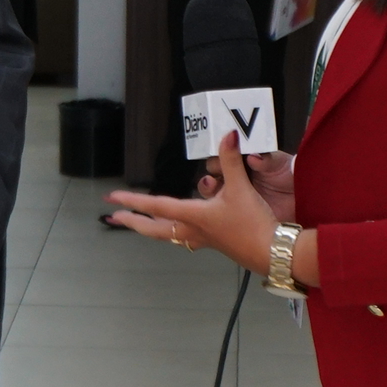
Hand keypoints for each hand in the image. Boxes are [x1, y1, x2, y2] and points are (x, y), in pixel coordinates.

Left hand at [107, 134, 292, 273]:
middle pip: (154, 229)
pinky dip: (172, 230)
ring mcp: (202, 239)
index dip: (133, 201)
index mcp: (193, 216)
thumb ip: (231, 161)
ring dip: (150, 227)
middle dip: (133, 222)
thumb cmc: (253, 224)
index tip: (113, 200)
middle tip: (114, 218)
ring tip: (139, 222)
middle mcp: (192, 230)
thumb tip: (228, 135)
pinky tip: (177, 228)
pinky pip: (184, 236)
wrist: (272, 252)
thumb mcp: (241, 189)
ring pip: (167, 235)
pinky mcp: (214, 243)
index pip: (156, 207)